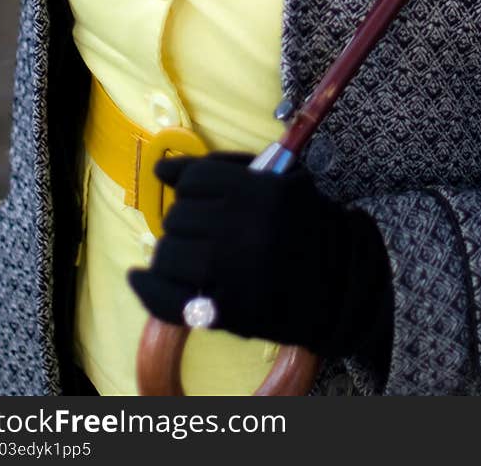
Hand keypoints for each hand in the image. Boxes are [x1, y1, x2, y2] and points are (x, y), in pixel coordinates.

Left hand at [128, 153, 392, 371]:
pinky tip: (142, 279)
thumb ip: (223, 168)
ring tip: (190, 257)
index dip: (192, 188)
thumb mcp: (279, 179)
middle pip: (179, 217)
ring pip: (168, 253)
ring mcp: (234, 274)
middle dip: (185, 223)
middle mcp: (246, 230)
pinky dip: (148, 288)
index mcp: (263, 192)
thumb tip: (161, 171)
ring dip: (172, 253)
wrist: (338, 284)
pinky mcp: (226, 313)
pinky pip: (166, 299)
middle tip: (204, 232)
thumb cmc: (303, 223)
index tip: (202, 199)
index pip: (195, 180)